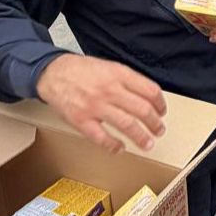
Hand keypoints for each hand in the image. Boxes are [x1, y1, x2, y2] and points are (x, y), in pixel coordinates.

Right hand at [36, 54, 166, 152]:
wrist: (53, 73)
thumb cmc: (82, 71)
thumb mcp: (109, 67)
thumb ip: (128, 80)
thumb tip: (148, 97)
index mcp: (118, 74)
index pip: (150, 90)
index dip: (160, 104)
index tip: (161, 112)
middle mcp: (109, 90)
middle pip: (142, 110)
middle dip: (155, 123)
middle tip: (159, 130)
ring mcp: (95, 106)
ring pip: (127, 125)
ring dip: (141, 137)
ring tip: (148, 143)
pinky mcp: (81, 120)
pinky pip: (102, 137)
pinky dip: (114, 146)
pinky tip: (120, 148)